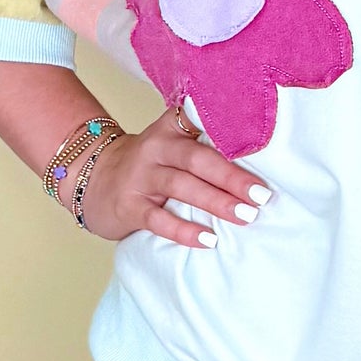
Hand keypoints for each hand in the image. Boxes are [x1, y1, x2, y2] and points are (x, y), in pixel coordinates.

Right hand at [68, 106, 271, 245]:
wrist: (94, 178)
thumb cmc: (151, 164)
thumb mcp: (173, 144)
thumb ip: (207, 143)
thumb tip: (265, 158)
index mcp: (172, 128)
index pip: (201, 120)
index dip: (228, 127)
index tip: (260, 136)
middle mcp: (157, 147)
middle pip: (198, 159)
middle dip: (233, 177)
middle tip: (263, 195)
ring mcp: (141, 176)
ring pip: (182, 186)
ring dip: (216, 202)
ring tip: (246, 216)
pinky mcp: (129, 205)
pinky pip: (158, 219)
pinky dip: (185, 230)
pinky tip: (209, 239)